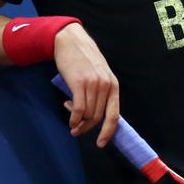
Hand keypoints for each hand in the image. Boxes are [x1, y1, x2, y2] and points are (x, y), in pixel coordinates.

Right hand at [54, 23, 119, 145]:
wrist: (69, 41)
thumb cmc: (83, 59)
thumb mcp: (99, 74)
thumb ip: (101, 92)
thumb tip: (96, 115)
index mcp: (113, 85)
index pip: (114, 115)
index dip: (108, 131)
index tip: (101, 143)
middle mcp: (106, 85)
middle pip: (97, 117)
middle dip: (86, 128)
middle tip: (76, 130)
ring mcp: (93, 84)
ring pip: (87, 114)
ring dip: (77, 121)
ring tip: (71, 117)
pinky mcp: (79, 83)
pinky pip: (78, 109)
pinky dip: (73, 118)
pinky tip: (69, 118)